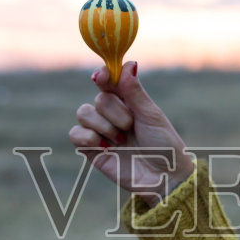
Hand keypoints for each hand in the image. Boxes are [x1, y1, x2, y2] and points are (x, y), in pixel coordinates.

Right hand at [68, 61, 195, 206]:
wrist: (163, 177)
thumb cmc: (164, 145)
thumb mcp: (151, 115)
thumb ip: (135, 91)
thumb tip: (129, 63)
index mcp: (128, 102)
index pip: (109, 80)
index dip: (104, 75)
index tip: (103, 77)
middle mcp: (112, 114)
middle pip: (98, 97)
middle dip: (115, 112)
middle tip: (130, 127)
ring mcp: (101, 132)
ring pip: (83, 112)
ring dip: (104, 125)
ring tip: (121, 140)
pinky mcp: (91, 150)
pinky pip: (75, 133)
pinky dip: (88, 137)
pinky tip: (106, 147)